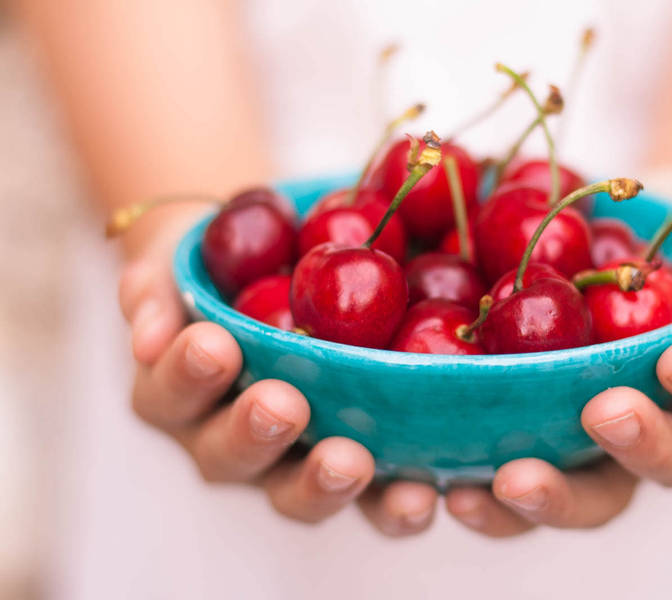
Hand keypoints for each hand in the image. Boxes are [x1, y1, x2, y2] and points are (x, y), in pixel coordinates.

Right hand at [118, 205, 439, 535]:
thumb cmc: (227, 266)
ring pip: (298, 492)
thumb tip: (148, 333)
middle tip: (282, 405)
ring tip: (351, 460)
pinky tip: (424, 489)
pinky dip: (396, 502)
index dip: (185, 377)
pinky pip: (374, 499)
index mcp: (179, 394)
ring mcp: (293, 461)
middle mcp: (229, 440)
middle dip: (254, 434)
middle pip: (230, 458)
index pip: (168, 395)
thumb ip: (156, 286)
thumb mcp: (185, 256)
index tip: (214, 344)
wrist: (286, 272)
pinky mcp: (358, 466)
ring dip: (323, 483)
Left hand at [437, 170, 671, 536]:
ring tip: (507, 481)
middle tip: (605, 414)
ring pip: (592, 493)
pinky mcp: (546, 438)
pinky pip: (524, 480)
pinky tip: (452, 487)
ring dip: (553, 496)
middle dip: (639, 446)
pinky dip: (491, 497)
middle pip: (669, 464)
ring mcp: (606, 442)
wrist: (637, 236)